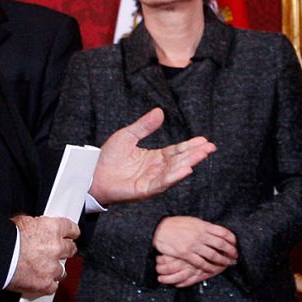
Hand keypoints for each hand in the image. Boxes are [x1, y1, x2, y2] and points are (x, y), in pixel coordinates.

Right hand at [7, 214, 78, 297]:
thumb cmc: (4, 239)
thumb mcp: (21, 222)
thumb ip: (35, 226)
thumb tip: (36, 228)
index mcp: (53, 228)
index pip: (72, 229)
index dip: (70, 233)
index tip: (70, 236)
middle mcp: (57, 247)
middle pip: (70, 249)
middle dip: (65, 251)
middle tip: (57, 252)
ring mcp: (52, 267)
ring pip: (63, 270)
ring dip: (55, 269)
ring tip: (45, 269)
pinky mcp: (45, 284)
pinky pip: (53, 286)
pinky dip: (48, 284)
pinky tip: (41, 281)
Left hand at [90, 108, 215, 204]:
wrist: (91, 173)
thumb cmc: (107, 157)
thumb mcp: (127, 135)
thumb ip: (144, 126)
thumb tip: (160, 111)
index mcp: (154, 158)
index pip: (176, 151)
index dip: (190, 146)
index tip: (204, 141)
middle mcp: (156, 170)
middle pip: (180, 160)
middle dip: (195, 154)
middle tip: (210, 147)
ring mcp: (152, 180)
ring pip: (174, 171)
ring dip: (189, 163)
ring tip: (202, 155)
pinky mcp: (144, 190)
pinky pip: (162, 183)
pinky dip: (175, 176)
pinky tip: (186, 169)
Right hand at [151, 216, 236, 284]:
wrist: (160, 229)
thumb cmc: (176, 224)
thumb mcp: (193, 221)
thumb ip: (205, 227)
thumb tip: (216, 231)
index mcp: (204, 225)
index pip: (223, 232)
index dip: (232, 239)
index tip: (236, 244)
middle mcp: (201, 235)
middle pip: (222, 245)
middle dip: (231, 252)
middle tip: (235, 256)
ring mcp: (194, 245)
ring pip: (213, 255)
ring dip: (223, 261)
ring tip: (227, 264)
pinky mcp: (186, 254)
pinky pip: (201, 263)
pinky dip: (209, 267)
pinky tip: (213, 269)